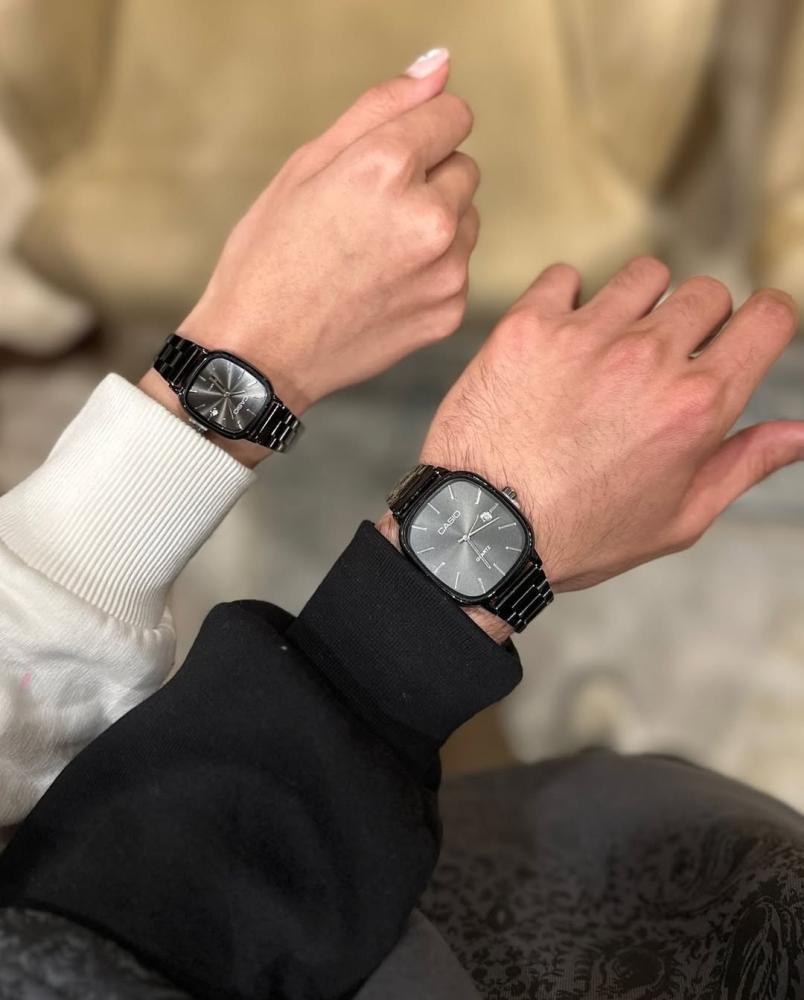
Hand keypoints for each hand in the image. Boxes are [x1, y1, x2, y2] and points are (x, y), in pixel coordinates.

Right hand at [143, 48, 477, 458]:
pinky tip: (383, 287)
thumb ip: (381, 108)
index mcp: (388, 166)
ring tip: (375, 254)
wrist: (260, 355)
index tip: (387, 161)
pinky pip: (458, 269)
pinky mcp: (449, 311)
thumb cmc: (269, 257)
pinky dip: (431, 271)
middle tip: (369, 216)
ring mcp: (445, 270)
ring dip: (435, 225)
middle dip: (427, 180)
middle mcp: (429, 217)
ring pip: (467, 221)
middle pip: (465, 168)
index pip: (453, 115)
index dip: (418, 133)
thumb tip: (440, 66)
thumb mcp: (306, 164)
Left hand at [413, 257, 802, 601]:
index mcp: (696, 404)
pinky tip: (559, 340)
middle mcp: (648, 359)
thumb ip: (744, 465)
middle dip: (696, 322)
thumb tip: (800, 432)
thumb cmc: (579, 534)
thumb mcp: (677, 518)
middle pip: (706, 293)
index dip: (763, 320)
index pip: (768, 316)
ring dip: (638, 304)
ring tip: (608, 349)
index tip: (743, 333)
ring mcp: (586, 335)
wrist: (481, 532)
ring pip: (644, 275)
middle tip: (661, 363)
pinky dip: (568, 300)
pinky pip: (566, 276)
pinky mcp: (528, 326)